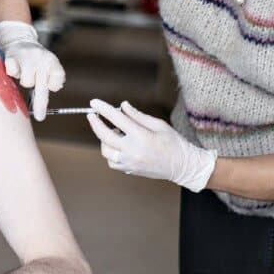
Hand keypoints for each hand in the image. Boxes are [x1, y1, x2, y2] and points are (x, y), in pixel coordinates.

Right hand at [0, 21, 65, 120]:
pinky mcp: (13, 56)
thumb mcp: (46, 66)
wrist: (18, 39)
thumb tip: (51, 94)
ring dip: (24, 81)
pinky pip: (13, 72)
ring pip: (27, 82)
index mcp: (52, 61)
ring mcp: (27, 57)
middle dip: (40, 104)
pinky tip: (13, 70)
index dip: (53, 85)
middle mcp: (42, 58)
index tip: (49, 88)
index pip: (58, 78)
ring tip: (23, 73)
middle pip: (42, 86)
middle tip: (40, 117)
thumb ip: (50, 80)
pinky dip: (12, 73)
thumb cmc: (34, 60)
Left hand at [87, 99, 217, 192]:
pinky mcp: (129, 170)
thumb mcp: (159, 125)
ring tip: (115, 132)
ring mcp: (129, 163)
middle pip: (105, 136)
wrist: (183, 167)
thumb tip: (122, 106)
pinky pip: (111, 161)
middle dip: (95, 123)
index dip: (103, 109)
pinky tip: (118, 146)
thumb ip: (137, 116)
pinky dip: (111, 152)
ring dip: (104, 139)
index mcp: (141, 136)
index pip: (117, 119)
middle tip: (91, 114)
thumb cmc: (174, 143)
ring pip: (106, 151)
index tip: (94, 103)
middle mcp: (132, 150)